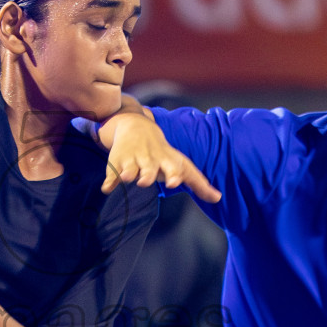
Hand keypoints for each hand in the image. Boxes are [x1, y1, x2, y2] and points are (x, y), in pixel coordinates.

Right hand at [101, 113, 220, 202]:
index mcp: (167, 162)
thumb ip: (198, 183)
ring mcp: (132, 161)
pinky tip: (107, 188)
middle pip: (148, 170)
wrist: (136, 127)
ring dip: (128, 173)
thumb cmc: (163, 153)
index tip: (173, 182)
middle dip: (146, 175)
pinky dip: (109, 181)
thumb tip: (218, 198)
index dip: (173, 175)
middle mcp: (149, 160)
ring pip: (129, 169)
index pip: (172, 168)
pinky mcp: (116, 163)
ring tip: (128, 176)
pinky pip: (111, 174)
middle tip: (144, 180)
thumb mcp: (182, 164)